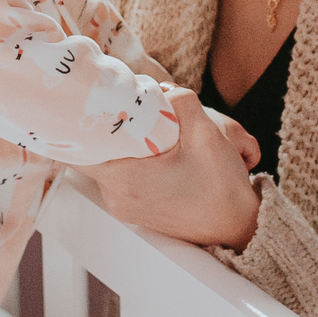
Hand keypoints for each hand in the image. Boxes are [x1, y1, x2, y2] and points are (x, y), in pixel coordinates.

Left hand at [85, 87, 260, 251]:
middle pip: (95, 151)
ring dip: (124, 142)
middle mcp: (118, 197)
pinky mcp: (134, 209)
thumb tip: (161, 89)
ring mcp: (124, 206)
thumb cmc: (221, 188)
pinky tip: (152, 148)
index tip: (92, 104)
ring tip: (145, 127)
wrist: (237, 227)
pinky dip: (131, 158)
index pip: (80, 149)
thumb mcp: (207, 133)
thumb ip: (181, 101)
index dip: (83, 122)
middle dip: (111, 127)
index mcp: (127, 179)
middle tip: (124, 107)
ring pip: (109, 162)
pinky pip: (120, 176)